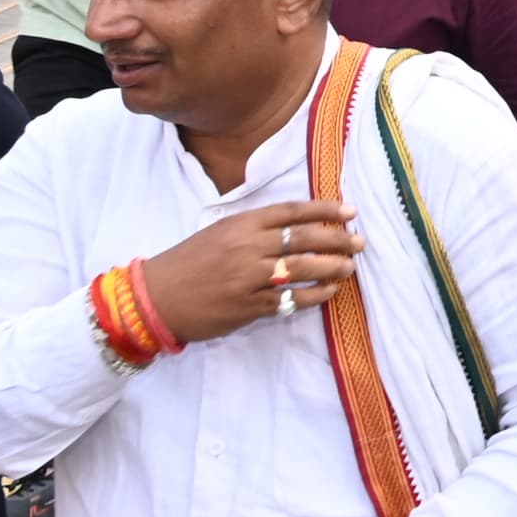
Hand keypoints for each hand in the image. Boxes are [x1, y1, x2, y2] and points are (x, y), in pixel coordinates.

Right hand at [143, 202, 360, 344]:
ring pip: (302, 269)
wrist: (156, 298)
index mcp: (240, 224)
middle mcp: (247, 247)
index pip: (291, 212)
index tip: (350, 211)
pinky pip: (291, 300)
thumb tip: (299, 224)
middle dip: (338, 239)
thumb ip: (254, 228)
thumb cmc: (188, 262)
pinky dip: (314, 295)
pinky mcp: (248, 306)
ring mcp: (248, 278)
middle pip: (304, 239)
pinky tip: (329, 292)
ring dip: (332, 267)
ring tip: (350, 267)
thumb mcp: (219, 233)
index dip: (324, 210)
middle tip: (360, 242)